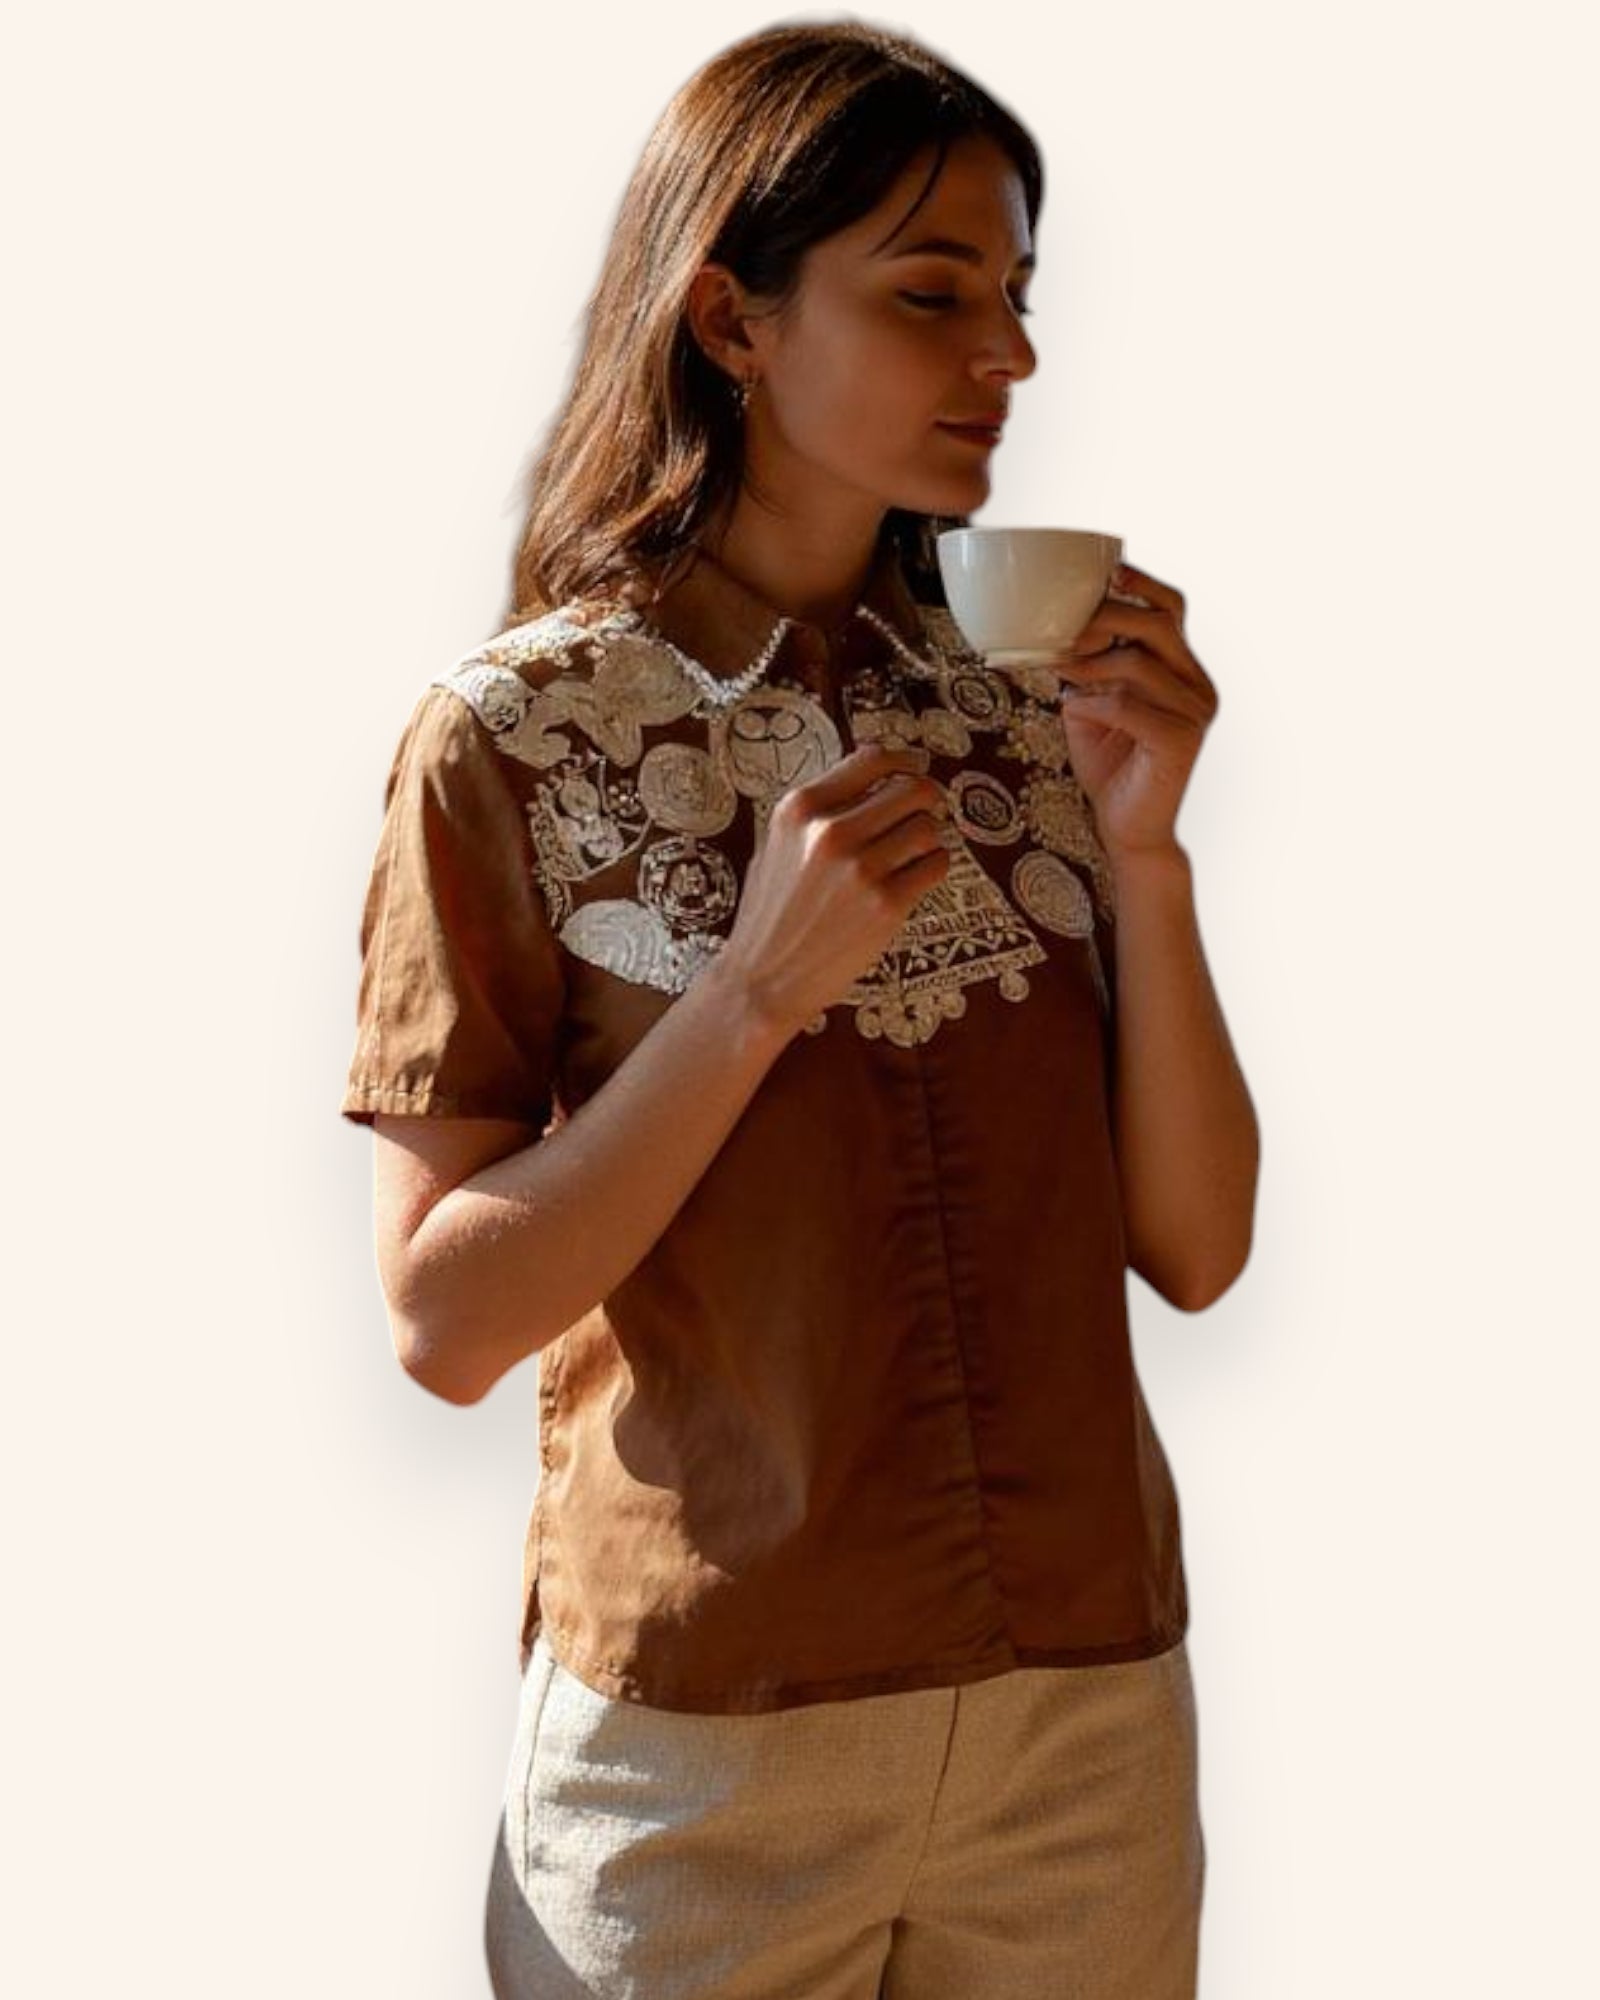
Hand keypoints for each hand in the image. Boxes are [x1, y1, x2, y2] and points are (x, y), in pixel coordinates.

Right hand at [720, 744, 951, 1035]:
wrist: (762, 979)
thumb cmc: (770, 914)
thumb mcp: (776, 845)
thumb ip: (818, 812)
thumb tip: (871, 781)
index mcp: (800, 809)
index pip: (872, 760)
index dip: (904, 760)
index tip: (915, 767)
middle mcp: (831, 832)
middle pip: (912, 789)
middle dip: (927, 799)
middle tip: (926, 812)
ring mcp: (862, 869)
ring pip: (929, 828)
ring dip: (929, 838)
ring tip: (913, 853)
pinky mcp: (887, 905)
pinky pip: (936, 866)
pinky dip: (934, 868)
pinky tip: (916, 878)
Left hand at [1047, 561, 1218, 861]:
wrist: (1128, 830)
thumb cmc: (1110, 766)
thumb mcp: (1091, 704)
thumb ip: (1086, 667)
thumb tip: (1049, 629)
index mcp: (1184, 669)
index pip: (1172, 607)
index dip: (1141, 583)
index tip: (1104, 572)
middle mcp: (1198, 685)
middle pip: (1156, 623)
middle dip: (1104, 618)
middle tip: (1061, 628)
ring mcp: (1194, 713)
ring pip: (1138, 663)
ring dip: (1089, 663)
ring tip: (1057, 669)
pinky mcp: (1180, 741)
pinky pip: (1130, 705)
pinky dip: (1095, 703)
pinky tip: (1073, 710)